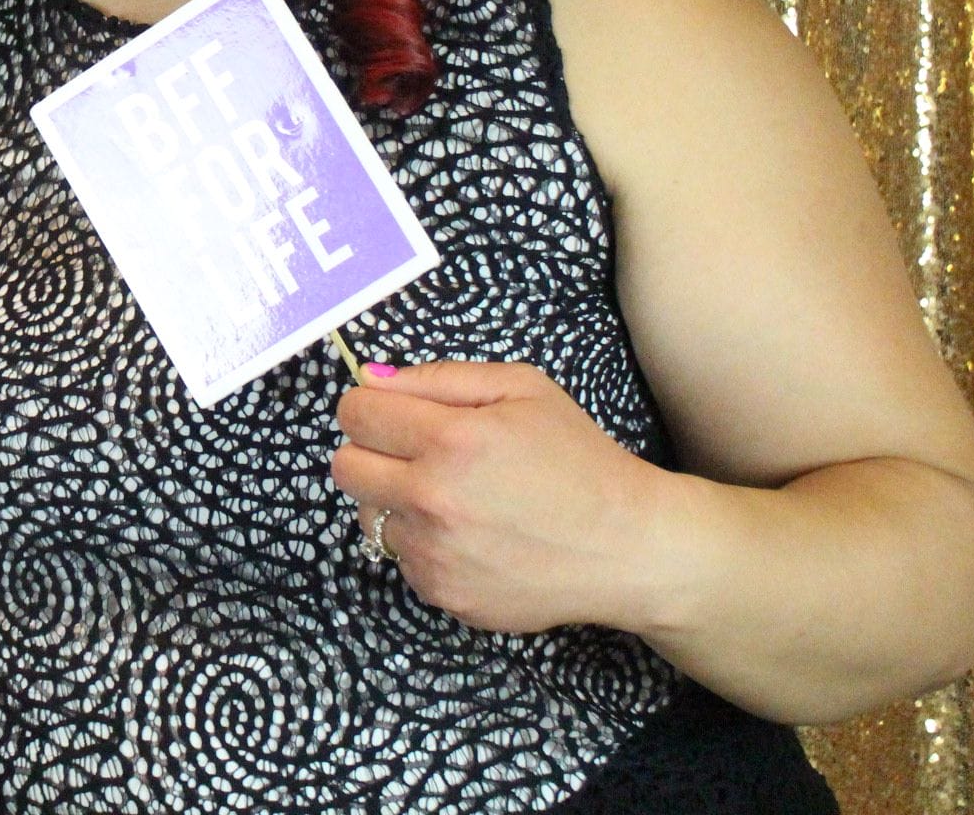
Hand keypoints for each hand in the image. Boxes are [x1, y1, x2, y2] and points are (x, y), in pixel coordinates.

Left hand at [331, 361, 680, 635]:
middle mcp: (432, 500)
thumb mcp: (522, 390)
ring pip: (369, 517)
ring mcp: (434, 555)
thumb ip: (439, 378)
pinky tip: (471, 536)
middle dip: (370, 453)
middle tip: (413, 454)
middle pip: (345, 468)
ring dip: (396, 502)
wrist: (627, 546)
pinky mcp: (443, 595)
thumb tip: (372, 380)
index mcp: (450, 441)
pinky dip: (423, 545)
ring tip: (452, 497)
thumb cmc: (579, 459)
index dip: (369, 407)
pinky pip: (402, 560)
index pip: (355, 414)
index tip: (391, 414)